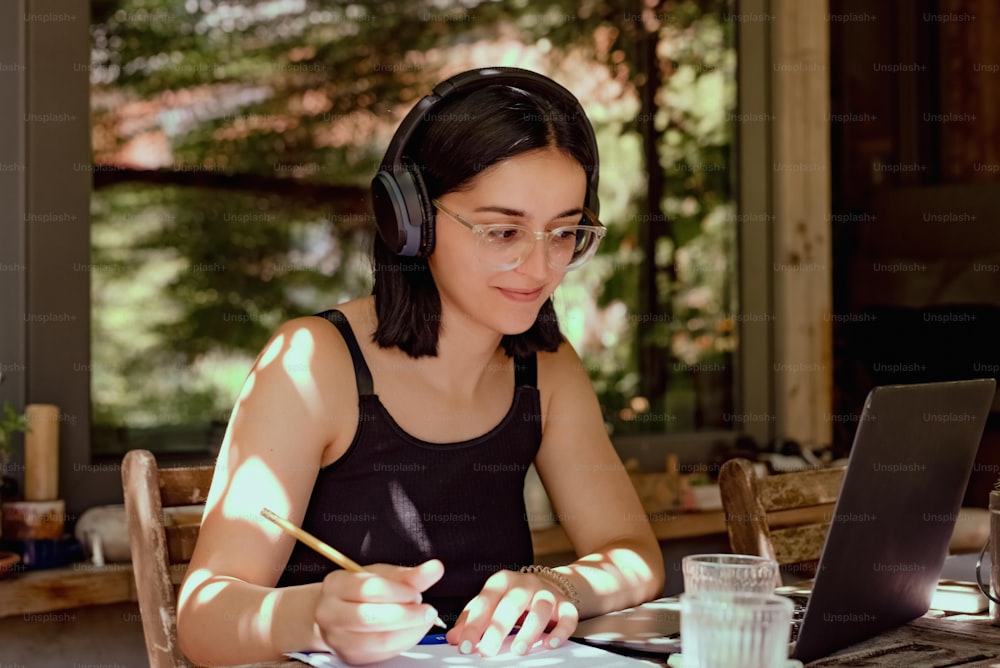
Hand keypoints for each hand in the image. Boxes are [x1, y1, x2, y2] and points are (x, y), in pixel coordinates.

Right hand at [313, 559, 443, 664]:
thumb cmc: (357, 591)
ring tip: (423, 620)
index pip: (369, 589)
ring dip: (409, 631)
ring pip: (378, 640)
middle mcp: (331, 613)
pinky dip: (404, 642)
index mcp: (337, 585)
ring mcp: (339, 639)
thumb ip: (407, 575)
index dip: (400, 591)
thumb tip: (434, 569)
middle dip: (406, 615)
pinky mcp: (351, 656)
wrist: (333, 614)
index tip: (419, 591)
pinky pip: (383, 654)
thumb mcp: (379, 575)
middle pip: (370, 617)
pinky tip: (413, 631)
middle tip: (428, 611)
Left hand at [446, 569, 578, 656]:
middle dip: (498, 628)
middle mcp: (525, 584)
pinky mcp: (566, 604)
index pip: (485, 601)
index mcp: (502, 581)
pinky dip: (561, 630)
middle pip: (511, 603)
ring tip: (519, 649)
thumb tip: (454, 638)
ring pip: (541, 608)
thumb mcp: (490, 602)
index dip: (474, 625)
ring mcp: (546, 593)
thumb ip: (471, 619)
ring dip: (530, 630)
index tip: (466, 645)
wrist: (548, 584)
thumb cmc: (512, 597)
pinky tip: (550, 643)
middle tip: (488, 650)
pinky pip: (567, 616)